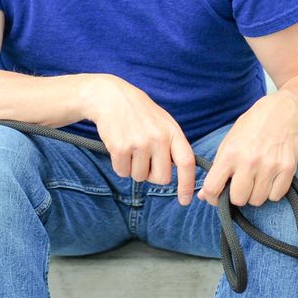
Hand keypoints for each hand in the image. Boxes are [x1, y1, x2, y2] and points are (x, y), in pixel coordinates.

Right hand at [83, 74, 196, 205]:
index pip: (186, 163)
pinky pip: (122, 172)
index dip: (187, 184)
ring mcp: (139, 143)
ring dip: (133, 168)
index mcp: (172, 132)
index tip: (184, 200)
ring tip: (130, 147)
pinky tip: (119, 147)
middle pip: (162, 178)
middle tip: (144, 159)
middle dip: (152, 175)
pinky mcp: (120, 148)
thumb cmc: (139, 112)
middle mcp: (158, 138)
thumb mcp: (163, 122)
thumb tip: (178, 172)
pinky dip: (119, 165)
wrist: (111, 97)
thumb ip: (172, 144)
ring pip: (139, 177)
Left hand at [198, 93, 297, 207]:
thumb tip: (203, 195)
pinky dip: (272, 192)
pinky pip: (276, 196)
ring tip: (256, 180)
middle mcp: (249, 161)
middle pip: (238, 199)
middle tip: (241, 185)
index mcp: (229, 154)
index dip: (211, 197)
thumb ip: (216, 169)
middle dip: (237, 196)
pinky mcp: (287, 169)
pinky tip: (270, 178)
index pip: (212, 188)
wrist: (280, 112)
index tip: (216, 196)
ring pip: (257, 200)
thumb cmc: (250, 128)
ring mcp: (270, 166)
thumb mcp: (228, 143)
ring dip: (255, 194)